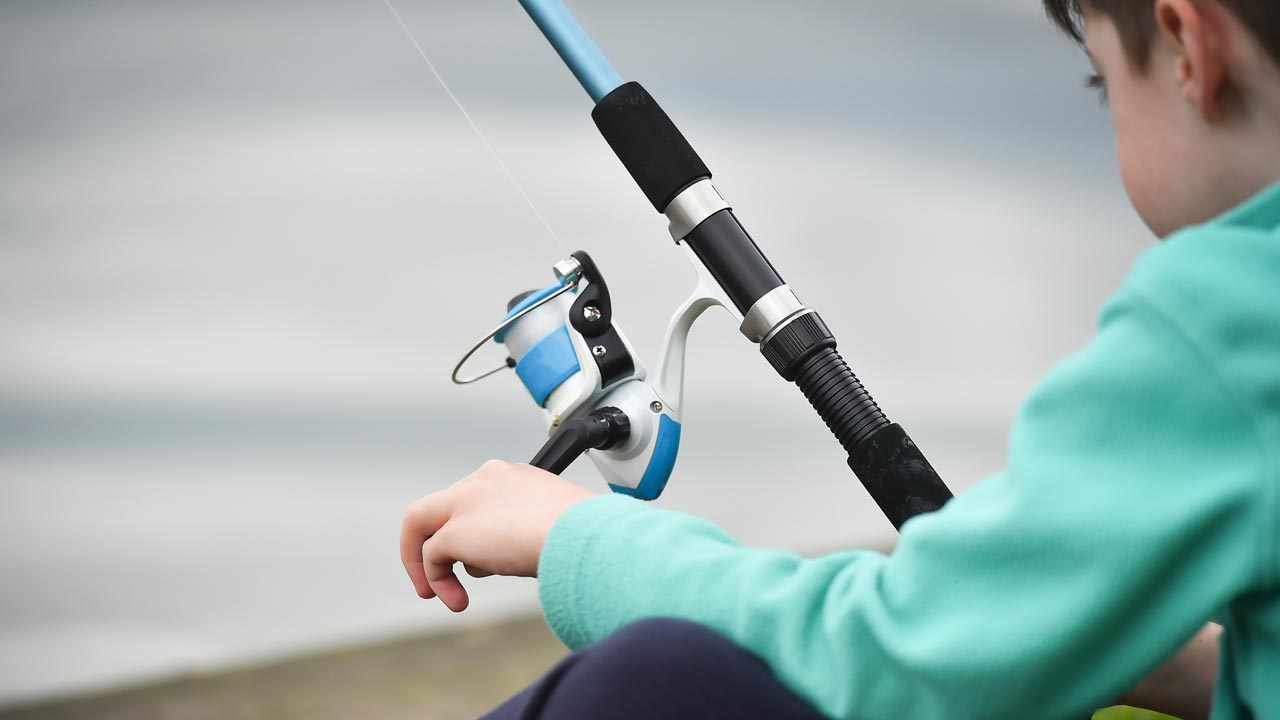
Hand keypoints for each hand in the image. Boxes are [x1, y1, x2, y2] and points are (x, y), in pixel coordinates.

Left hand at [400, 459, 593, 611]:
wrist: (585, 537)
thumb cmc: (584, 536)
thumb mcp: (554, 525)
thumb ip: (528, 531)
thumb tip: (519, 557)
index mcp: (512, 476)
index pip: (477, 497)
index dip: (472, 528)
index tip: (481, 555)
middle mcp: (485, 480)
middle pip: (442, 506)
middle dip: (439, 541)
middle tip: (443, 572)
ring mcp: (467, 501)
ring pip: (421, 522)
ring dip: (426, 562)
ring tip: (444, 593)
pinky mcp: (456, 530)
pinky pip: (430, 555)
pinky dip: (436, 580)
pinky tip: (458, 601)